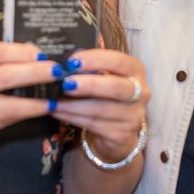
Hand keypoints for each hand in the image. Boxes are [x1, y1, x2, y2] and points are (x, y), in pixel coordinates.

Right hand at [0, 42, 56, 157]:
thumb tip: (18, 55)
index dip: (21, 51)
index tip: (40, 52)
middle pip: (6, 75)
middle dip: (37, 72)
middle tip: (58, 71)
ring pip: (9, 105)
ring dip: (36, 101)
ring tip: (55, 96)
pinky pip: (1, 123)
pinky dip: (21, 116)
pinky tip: (35, 111)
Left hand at [52, 48, 148, 162]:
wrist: (116, 130)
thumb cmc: (105, 95)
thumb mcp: (103, 76)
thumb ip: (89, 68)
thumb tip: (62, 62)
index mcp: (135, 71)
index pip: (119, 61)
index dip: (96, 60)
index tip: (72, 61)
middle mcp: (140, 92)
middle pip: (115, 87)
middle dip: (89, 85)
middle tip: (65, 83)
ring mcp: (133, 116)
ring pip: (101, 109)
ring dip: (73, 105)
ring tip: (53, 101)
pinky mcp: (121, 134)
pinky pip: (93, 124)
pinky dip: (72, 117)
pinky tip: (57, 112)